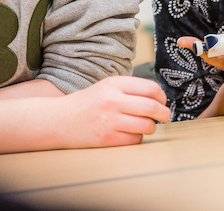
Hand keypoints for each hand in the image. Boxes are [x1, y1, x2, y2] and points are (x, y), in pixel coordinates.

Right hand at [55, 75, 170, 148]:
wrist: (58, 120)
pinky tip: (130, 133)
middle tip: (165, 116)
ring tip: (145, 124)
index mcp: (114, 84)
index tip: (162, 101)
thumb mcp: (107, 86)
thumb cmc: (87, 103)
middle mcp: (112, 101)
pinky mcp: (106, 139)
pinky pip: (134, 140)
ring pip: (146, 126)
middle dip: (164, 113)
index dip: (162, 97)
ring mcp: (109, 121)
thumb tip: (158, 97)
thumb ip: (131, 88)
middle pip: (152, 107)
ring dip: (151, 126)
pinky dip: (137, 137)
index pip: (151, 88)